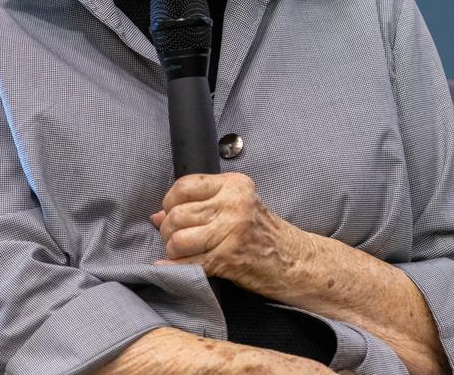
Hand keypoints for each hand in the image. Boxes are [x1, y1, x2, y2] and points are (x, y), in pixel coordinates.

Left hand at [150, 172, 310, 297]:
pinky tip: (170, 267)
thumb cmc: (264, 235)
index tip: (172, 214)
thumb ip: (201, 205)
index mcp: (234, 185)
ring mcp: (232, 230)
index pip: (184, 185)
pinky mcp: (230, 257)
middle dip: (168, 230)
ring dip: (173, 250)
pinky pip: (189, 263)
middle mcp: (234, 203)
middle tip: (174, 239)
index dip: (169, 202)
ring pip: (179, 238)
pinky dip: (174, 268)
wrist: (296, 262)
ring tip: (182, 253)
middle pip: (178, 213)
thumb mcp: (237, 208)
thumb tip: (156, 216)